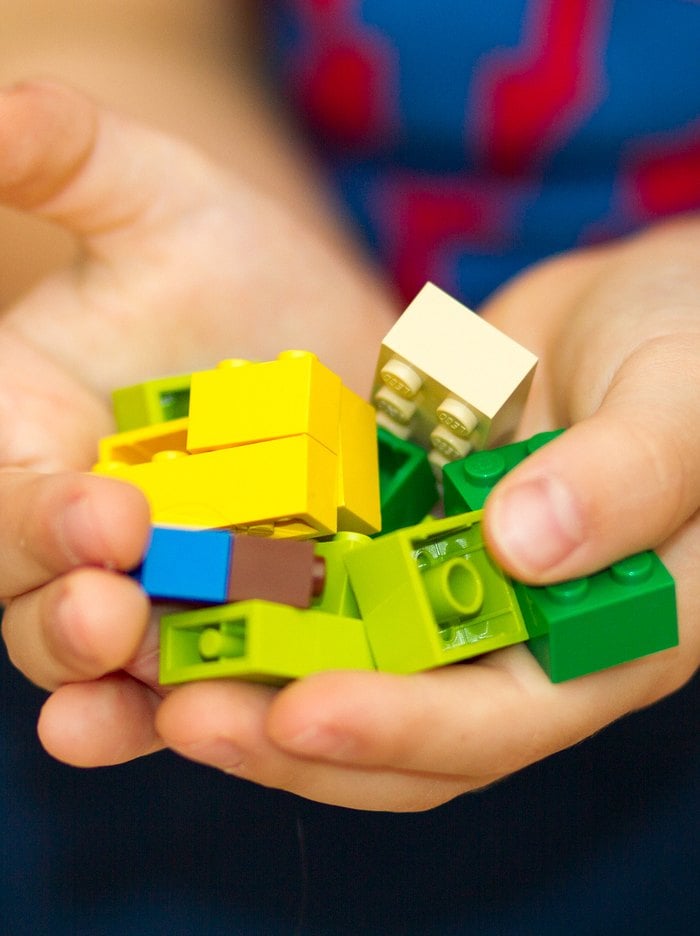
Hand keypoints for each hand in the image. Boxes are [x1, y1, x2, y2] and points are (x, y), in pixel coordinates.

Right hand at [0, 80, 394, 765]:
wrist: (319, 321)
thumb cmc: (227, 257)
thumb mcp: (156, 198)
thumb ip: (65, 161)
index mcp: (28, 443)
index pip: (5, 503)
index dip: (38, 519)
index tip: (104, 511)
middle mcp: (78, 535)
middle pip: (44, 607)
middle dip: (72, 622)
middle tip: (116, 615)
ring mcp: (163, 589)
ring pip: (126, 668)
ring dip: (132, 698)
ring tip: (156, 713)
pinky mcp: (247, 619)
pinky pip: (226, 678)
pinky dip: (233, 705)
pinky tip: (257, 721)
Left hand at [154, 218, 699, 810]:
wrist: (657, 302)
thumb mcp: (685, 399)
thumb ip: (627, 475)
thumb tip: (525, 547)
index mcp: (607, 639)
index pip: (503, 721)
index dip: (404, 727)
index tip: (300, 711)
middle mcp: (523, 635)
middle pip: (404, 719)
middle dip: (295, 729)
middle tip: (183, 713)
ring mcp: (458, 584)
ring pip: (349, 656)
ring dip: (257, 668)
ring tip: (154, 656)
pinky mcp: (408, 528)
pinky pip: (326, 571)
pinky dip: (263, 579)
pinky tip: (191, 567)